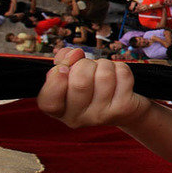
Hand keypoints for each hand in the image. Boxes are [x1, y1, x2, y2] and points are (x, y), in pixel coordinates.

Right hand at [37, 48, 152, 129]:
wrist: (123, 110)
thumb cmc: (91, 88)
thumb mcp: (71, 77)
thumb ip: (63, 62)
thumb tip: (74, 54)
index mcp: (59, 111)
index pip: (49, 102)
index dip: (56, 80)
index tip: (63, 68)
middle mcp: (78, 118)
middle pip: (80, 82)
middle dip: (85, 64)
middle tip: (88, 68)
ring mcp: (101, 116)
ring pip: (104, 75)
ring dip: (104, 64)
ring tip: (103, 72)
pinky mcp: (123, 108)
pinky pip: (122, 74)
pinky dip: (120, 67)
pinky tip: (117, 78)